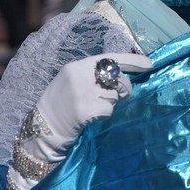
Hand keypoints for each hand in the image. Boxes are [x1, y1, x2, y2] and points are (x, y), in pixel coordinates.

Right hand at [24, 53, 152, 160]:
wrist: (39, 132)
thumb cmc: (60, 107)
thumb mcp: (72, 82)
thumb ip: (93, 76)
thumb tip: (122, 75)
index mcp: (76, 66)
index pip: (110, 58)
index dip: (133, 60)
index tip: (150, 64)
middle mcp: (79, 75)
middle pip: (117, 78)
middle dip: (123, 89)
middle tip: (113, 98)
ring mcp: (81, 92)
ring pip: (114, 95)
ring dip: (110, 104)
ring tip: (93, 108)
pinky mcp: (84, 110)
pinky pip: (108, 110)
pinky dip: (105, 116)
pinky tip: (91, 119)